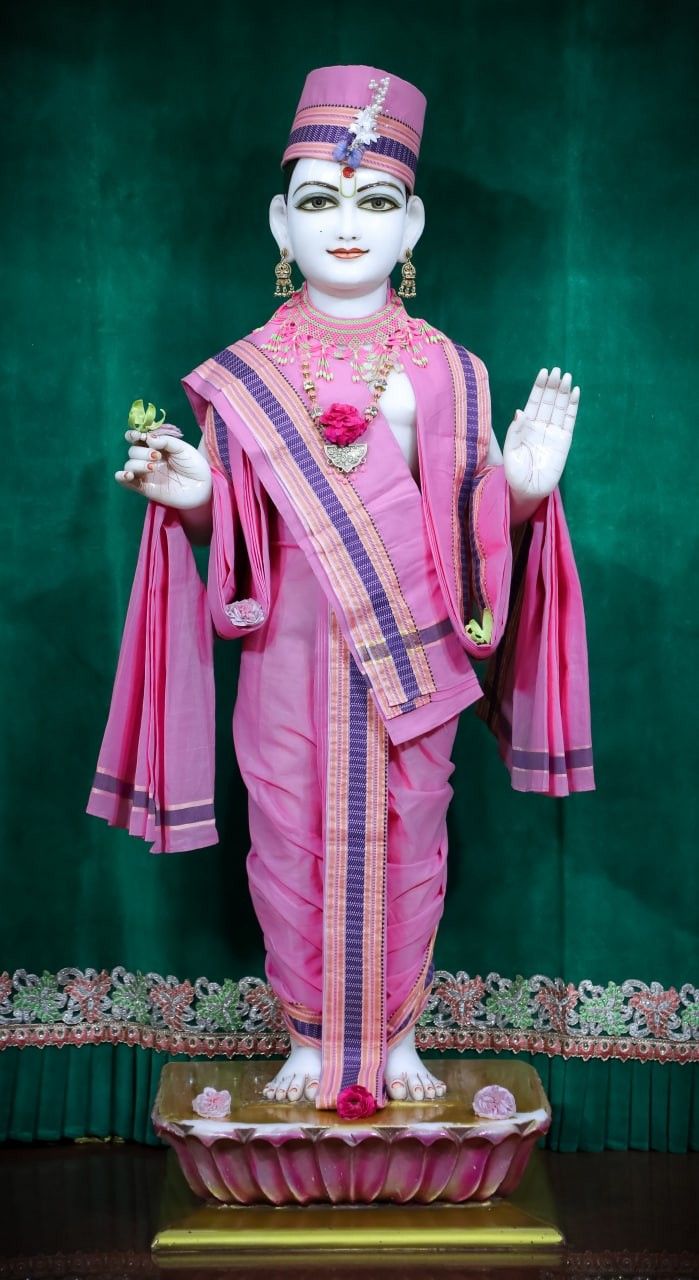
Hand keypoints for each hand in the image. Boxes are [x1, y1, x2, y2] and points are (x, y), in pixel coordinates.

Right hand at [115, 430, 211, 509]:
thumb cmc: (194, 466)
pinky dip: (122, 477)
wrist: (202, 487)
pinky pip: (126, 482)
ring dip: (137, 464)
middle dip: (142, 452)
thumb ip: (166, 441)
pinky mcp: (144, 488)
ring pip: (129, 464)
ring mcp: (146, 474)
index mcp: (156, 447)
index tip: (139, 435)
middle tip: (157, 456)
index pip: (137, 438)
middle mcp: (148, 459)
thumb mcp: (182, 448)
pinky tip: (128, 475)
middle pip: (133, 451)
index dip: (134, 435)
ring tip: (153, 467)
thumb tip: (148, 438)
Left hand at [503, 368, 579, 499]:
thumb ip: (515, 432)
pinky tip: (575, 392)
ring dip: (563, 392)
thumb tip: (520, 411)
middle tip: (557, 371)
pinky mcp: (564, 441)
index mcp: (526, 426)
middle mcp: (540, 426)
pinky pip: (569, 420)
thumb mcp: (510, 452)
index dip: (539, 387)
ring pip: (559, 408)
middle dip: (552, 386)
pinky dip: (573, 406)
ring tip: (567, 377)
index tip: (544, 372)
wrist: (528, 491)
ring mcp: (553, 432)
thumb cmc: (515, 474)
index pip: (534, 402)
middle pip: (548, 401)